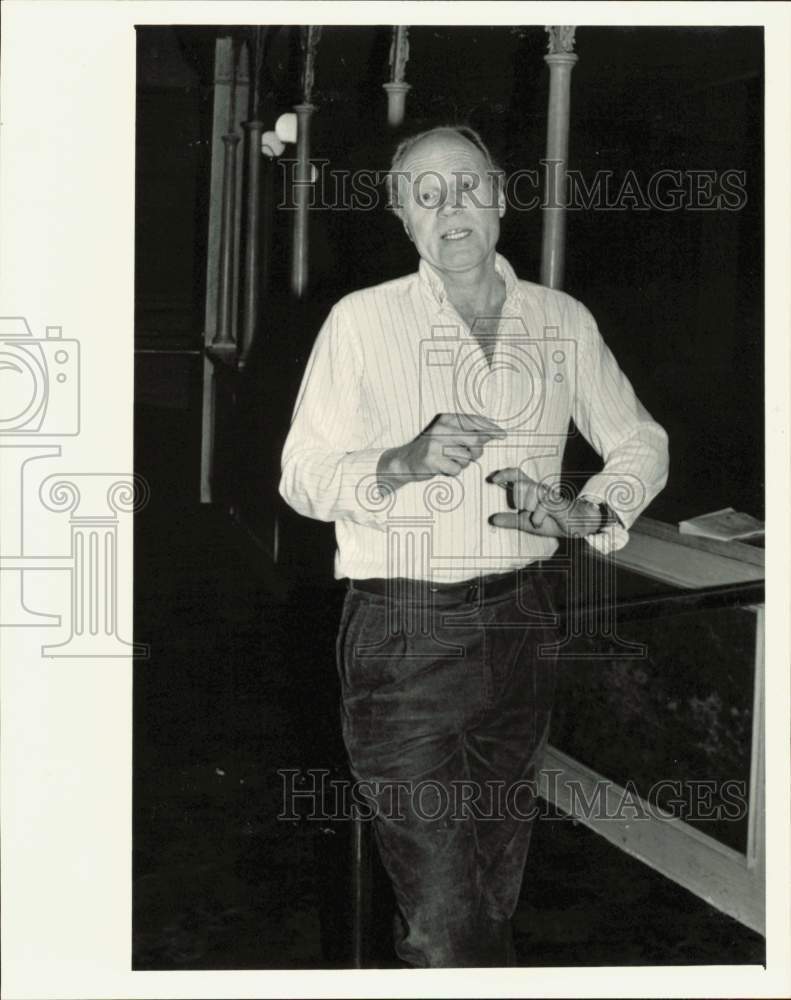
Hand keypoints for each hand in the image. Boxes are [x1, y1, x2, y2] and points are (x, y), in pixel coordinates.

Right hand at [379, 413, 505, 482]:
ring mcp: (435, 445)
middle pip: (475, 441)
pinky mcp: (432, 461)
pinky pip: (456, 469)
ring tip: (449, 460)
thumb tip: (493, 433)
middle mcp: (441, 429)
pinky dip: (453, 471)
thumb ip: (469, 432)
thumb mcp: (448, 434)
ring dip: (463, 463)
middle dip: (477, 451)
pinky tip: (443, 467)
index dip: (491, 428)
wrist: (406, 461)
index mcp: (446, 419)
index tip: (503, 434)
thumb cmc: (432, 447)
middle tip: (470, 455)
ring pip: (466, 457)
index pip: (474, 421)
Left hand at [489, 468, 601, 536]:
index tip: (492, 479)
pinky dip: (537, 517)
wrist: (577, 526)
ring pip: (531, 490)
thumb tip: (492, 519)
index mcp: (531, 491)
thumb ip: (510, 520)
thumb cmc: (553, 521)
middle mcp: (540, 489)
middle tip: (526, 512)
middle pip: (521, 484)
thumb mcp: (526, 524)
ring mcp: (550, 495)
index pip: (517, 475)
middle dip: (519, 500)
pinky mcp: (559, 504)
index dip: (505, 474)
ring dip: (528, 506)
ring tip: (534, 518)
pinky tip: (539, 523)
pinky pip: (543, 505)